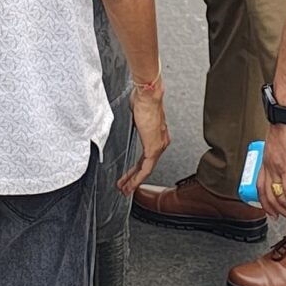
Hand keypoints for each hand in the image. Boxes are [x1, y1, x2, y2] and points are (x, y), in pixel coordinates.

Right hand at [119, 78, 169, 195]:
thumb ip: (137, 121)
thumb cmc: (143, 100)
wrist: (148, 96)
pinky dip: (136, 178)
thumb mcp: (137, 115)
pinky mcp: (154, 148)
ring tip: (124, 189)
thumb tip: (133, 119)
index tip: (129, 175)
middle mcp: (161, 143)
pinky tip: (130, 184)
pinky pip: (145, 169)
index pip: (147, 157)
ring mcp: (158, 146)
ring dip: (133, 181)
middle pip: (146, 166)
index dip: (137, 169)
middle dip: (134, 179)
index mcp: (158, 136)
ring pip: (146, 170)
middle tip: (125, 188)